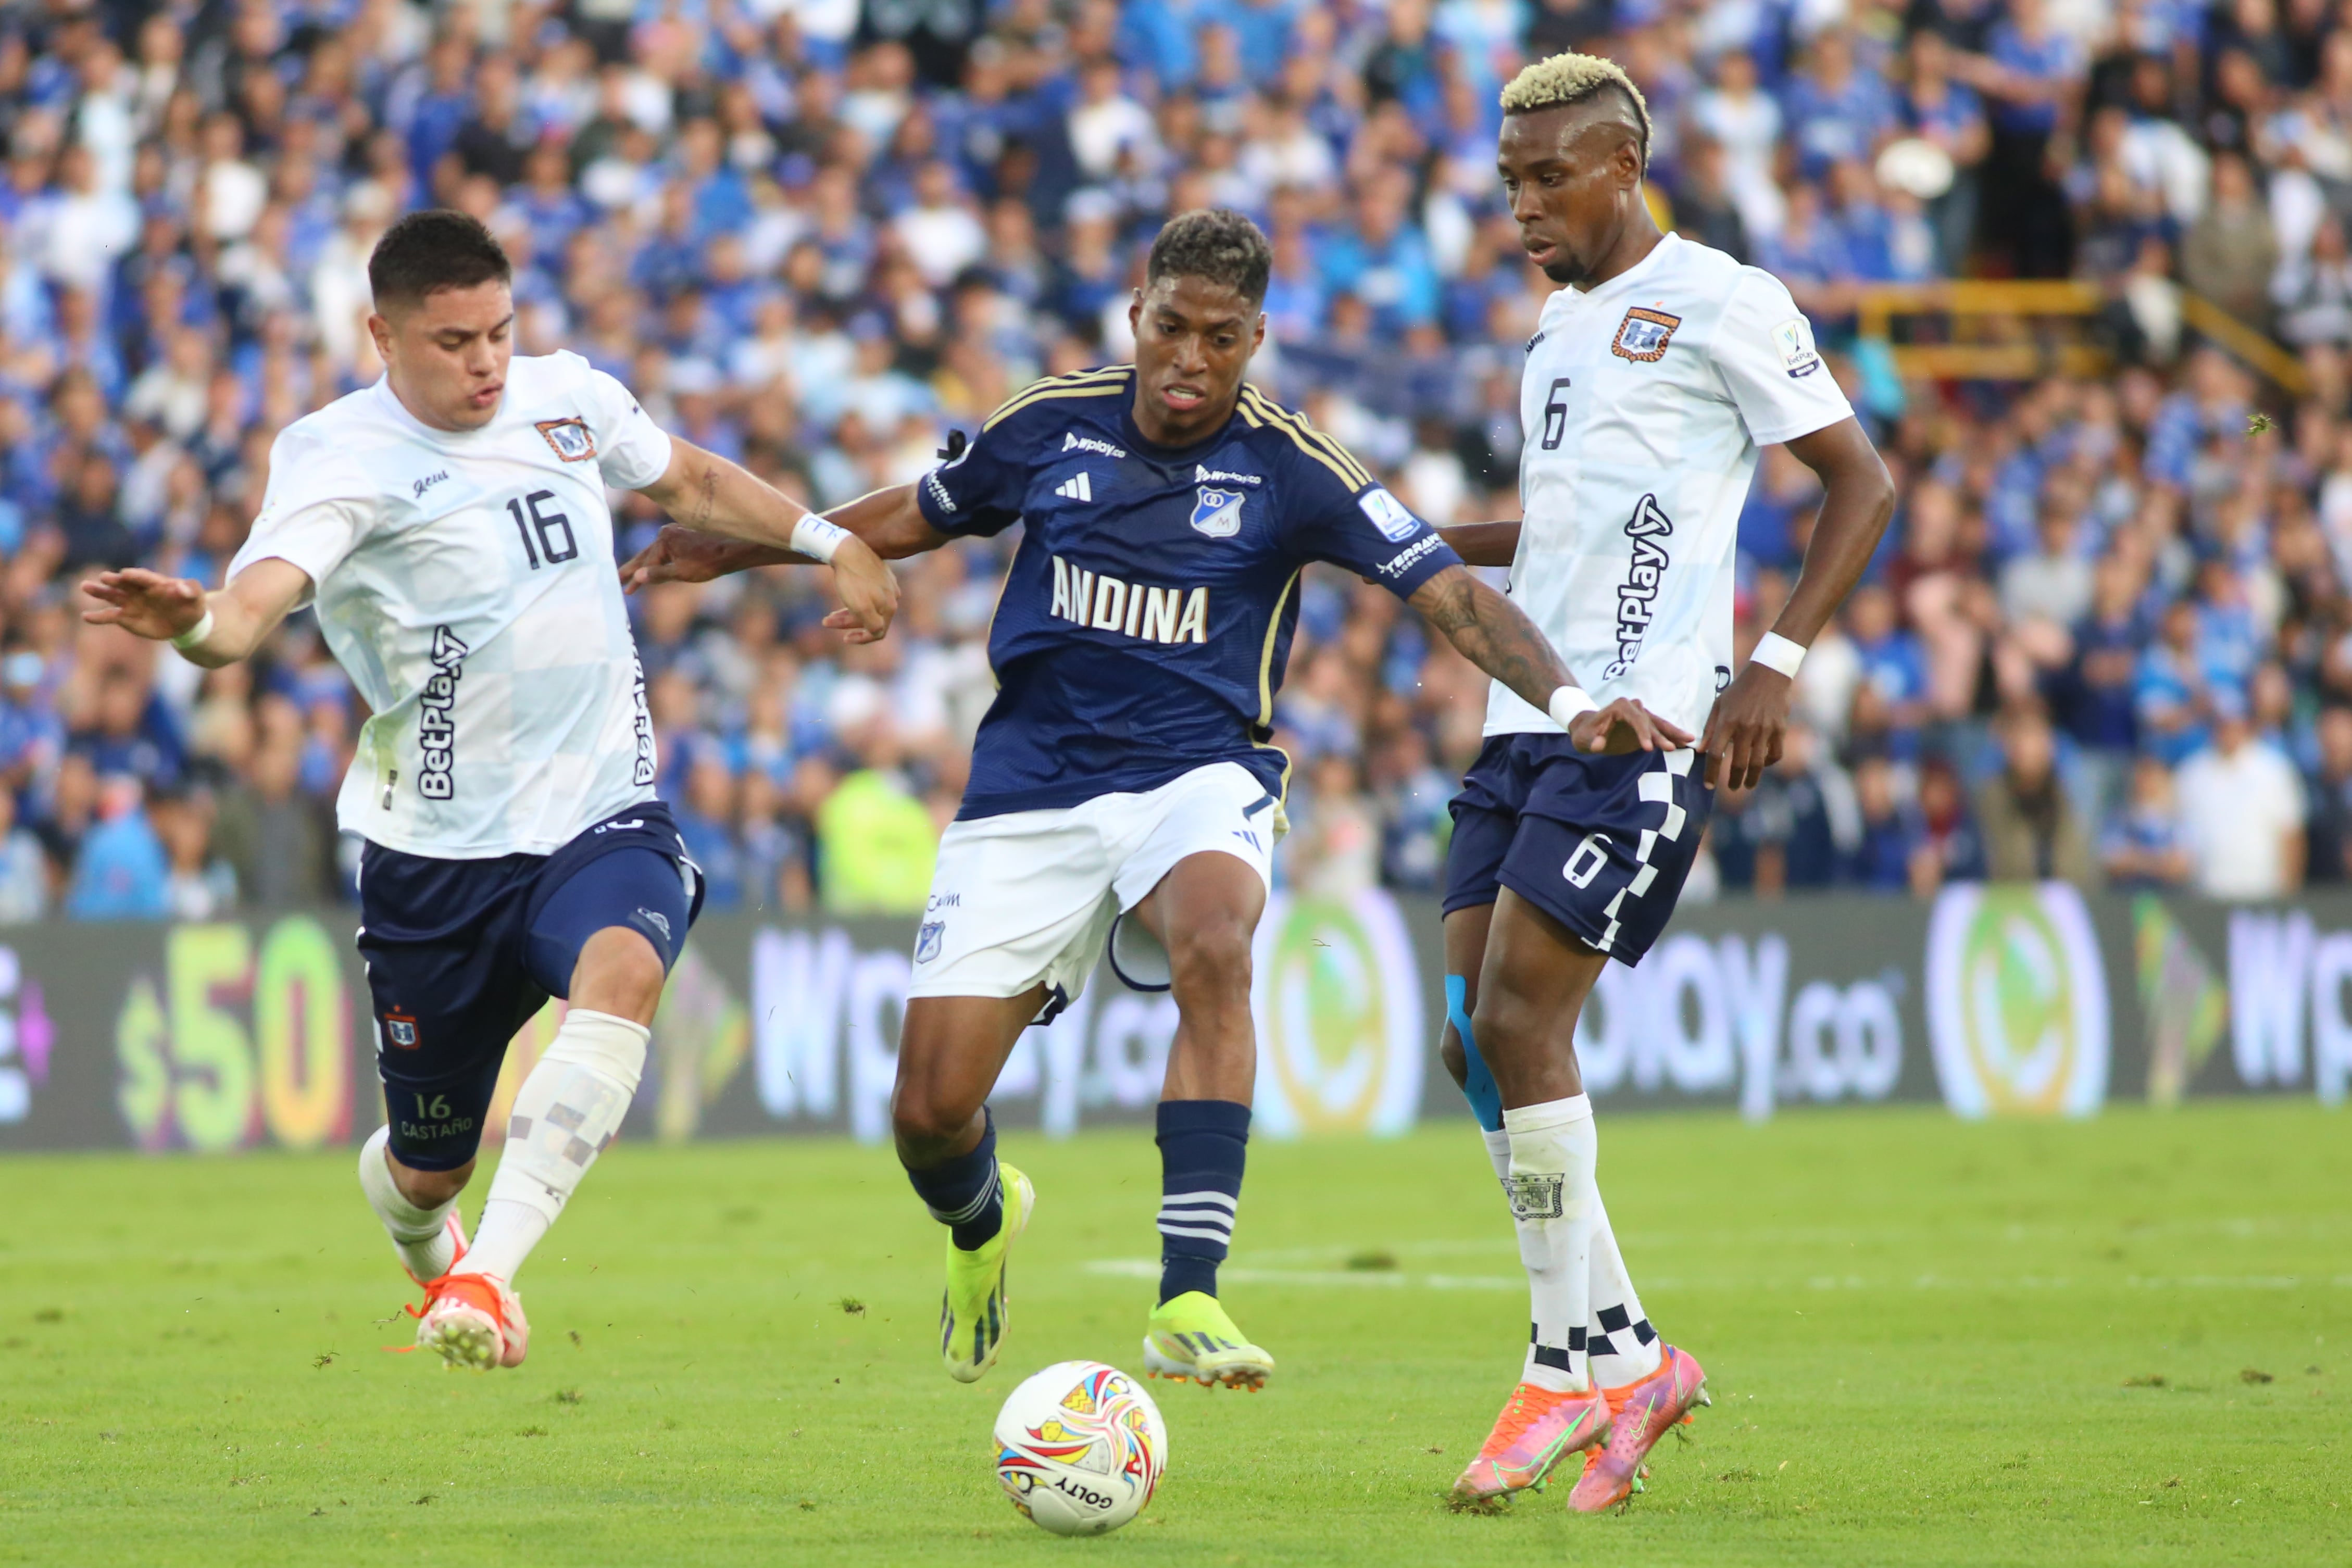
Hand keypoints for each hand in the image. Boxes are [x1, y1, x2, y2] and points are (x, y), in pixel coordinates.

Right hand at [81, 569, 206, 641]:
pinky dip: (98, 617)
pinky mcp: (126, 617)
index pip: (144, 577)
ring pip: (112, 596)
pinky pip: (110, 616)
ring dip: (99, 591)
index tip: (126, 574)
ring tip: (85, 586)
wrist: (186, 623)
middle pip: (124, 583)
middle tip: (104, 577)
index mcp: (155, 582)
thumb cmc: (191, 605)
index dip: (136, 575)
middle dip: (114, 580)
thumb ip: (191, 590)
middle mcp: (138, 590)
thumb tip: (180, 587)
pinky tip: (86, 616)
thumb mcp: (197, 597)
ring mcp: (130, 603)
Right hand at [618, 525, 746, 592]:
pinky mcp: (683, 536)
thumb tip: (637, 577)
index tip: (625, 590)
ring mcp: (675, 533)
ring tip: (630, 576)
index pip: (644, 563)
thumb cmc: (709, 562)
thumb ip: (658, 575)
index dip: (634, 579)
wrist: (733, 550)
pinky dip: (658, 559)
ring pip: (655, 552)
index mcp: (663, 539)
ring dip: (645, 565)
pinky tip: (654, 566)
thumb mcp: (681, 572)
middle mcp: (666, 533)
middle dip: (632, 568)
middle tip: (616, 578)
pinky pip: (665, 550)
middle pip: (645, 554)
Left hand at [822, 537, 899, 644]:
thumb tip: (878, 633)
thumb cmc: (851, 579)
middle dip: (848, 623)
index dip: (861, 638)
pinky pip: (868, 592)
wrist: (846, 549)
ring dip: (848, 612)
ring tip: (829, 614)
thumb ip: (873, 625)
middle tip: (826, 621)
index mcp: (890, 606)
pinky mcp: (879, 573)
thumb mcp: (861, 607)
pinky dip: (854, 599)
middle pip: (871, 619)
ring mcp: (887, 583)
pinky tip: (843, 594)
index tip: (844, 638)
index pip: (878, 632)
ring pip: (868, 605)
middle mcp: (893, 596)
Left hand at [1568, 696, 1693, 755]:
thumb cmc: (1585, 733)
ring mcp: (1641, 715)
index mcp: (1620, 707)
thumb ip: (1592, 741)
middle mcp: (1634, 707)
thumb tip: (1599, 745)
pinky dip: (1672, 736)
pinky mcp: (1646, 725)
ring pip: (1659, 724)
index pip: (1635, 719)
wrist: (1588, 729)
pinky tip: (1685, 742)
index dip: (1643, 734)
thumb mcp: (1584, 738)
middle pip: (1651, 721)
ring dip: (1673, 733)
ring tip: (1690, 740)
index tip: (1648, 749)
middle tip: (1672, 748)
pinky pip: (1660, 730)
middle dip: (1662, 735)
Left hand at [1698, 664, 1792, 790]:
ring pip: (1757, 763)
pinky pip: (1775, 753)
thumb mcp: (1719, 704)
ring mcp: (1764, 729)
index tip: (1708, 785)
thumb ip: (1709, 728)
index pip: (1715, 754)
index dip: (1710, 772)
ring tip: (1748, 785)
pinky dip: (1769, 763)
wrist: (1768, 674)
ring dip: (1752, 779)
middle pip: (1738, 763)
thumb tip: (1700, 751)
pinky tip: (1763, 765)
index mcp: (1727, 721)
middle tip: (1731, 788)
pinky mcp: (1780, 729)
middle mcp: (1746, 728)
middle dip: (1733, 781)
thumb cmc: (1739, 690)